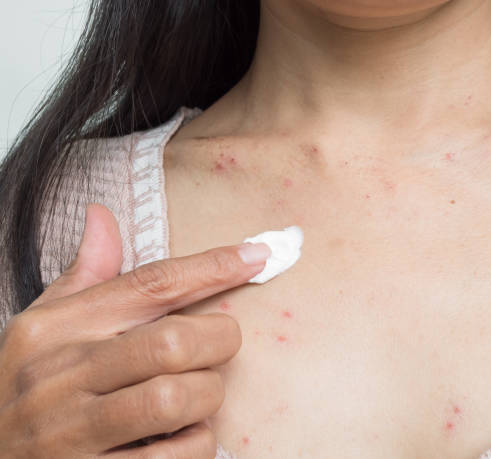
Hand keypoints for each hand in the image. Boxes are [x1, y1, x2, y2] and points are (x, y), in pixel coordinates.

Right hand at [0, 204, 270, 457]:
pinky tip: (183, 434)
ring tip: (198, 392)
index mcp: (56, 328)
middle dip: (218, 339)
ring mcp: (75, 432)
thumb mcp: (41, 327)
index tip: (257, 255)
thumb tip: (102, 215)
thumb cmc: (24, 387)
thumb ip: (82, 275)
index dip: (213, 267)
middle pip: (172, 342)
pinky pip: (176, 456)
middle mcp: (64, 375)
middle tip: (219, 343)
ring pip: (177, 399)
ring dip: (208, 394)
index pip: (150, 285)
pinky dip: (197, 442)